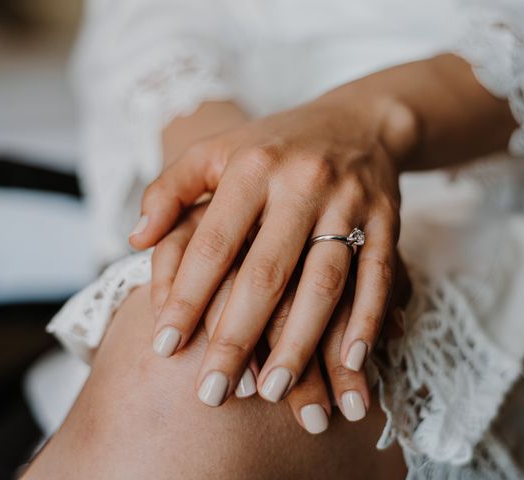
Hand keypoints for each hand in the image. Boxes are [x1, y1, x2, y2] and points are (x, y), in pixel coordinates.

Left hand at [132, 90, 416, 406]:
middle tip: (213, 394)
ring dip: (300, 342)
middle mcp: (301, 183)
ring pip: (323, 282)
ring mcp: (348, 202)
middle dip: (237, 337)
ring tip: (272, 391)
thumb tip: (136, 240)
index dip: (187, 297)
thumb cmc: (274, 146)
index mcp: (251, 167)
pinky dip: (365, 319)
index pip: (213, 243)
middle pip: (266, 272)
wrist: (357, 122)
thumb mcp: (216, 151)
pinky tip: (350, 359)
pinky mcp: (387, 219)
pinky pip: (377, 274)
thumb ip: (170, 190)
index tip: (164, 347)